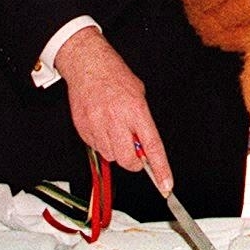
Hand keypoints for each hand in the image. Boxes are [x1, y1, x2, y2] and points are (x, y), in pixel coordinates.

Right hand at [56, 26, 173, 193]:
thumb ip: (143, 123)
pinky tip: (102, 125)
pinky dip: (101, 142)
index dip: (160, 168)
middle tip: (134, 150)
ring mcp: (97, 125)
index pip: (152, 146)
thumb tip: (145, 147)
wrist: (87, 64)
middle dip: (133, 161)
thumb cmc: (115, 76)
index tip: (166, 185)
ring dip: (115, 149)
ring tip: (114, 127)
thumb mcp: (139, 95)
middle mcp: (116, 120)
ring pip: (110, 156)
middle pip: (127, 160)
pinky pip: (96, 148)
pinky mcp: (83, 128)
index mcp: (135, 110)